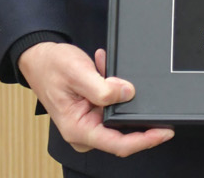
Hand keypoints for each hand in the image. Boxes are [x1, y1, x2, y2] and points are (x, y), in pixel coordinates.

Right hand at [18, 43, 173, 156]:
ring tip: (103, 68)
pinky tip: (102, 68)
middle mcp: (84, 131)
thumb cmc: (51, 67)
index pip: (118, 144)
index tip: (165, 131)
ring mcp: (88, 122)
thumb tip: (128, 94)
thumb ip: (102, 88)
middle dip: (132, 106)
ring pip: (119, 113)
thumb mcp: (78, 73)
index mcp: (78, 129)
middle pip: (122, 132)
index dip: (145, 140)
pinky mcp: (92, 112)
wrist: (39, 59)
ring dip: (118, 90)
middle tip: (128, 80)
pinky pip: (113, 103)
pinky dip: (112, 86)